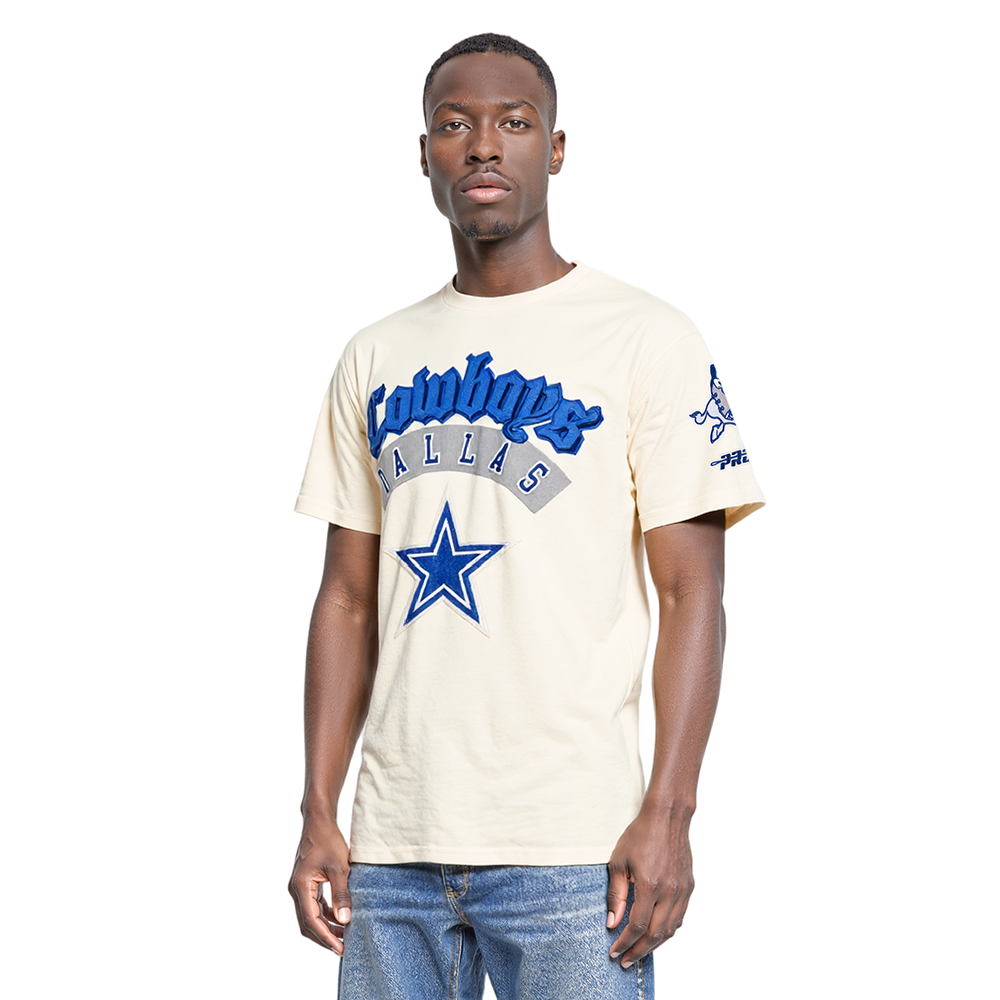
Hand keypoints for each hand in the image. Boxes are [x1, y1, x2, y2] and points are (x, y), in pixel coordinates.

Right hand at [288, 818, 352, 953]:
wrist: (319, 821)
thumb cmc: (328, 840)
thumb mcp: (339, 867)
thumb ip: (341, 894)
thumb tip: (344, 920)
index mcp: (301, 886)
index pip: (311, 920)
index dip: (325, 937)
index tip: (340, 948)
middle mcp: (296, 889)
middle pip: (307, 922)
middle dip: (324, 936)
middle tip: (343, 947)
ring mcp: (300, 886)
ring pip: (310, 915)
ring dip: (325, 926)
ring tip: (344, 935)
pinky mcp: (307, 883)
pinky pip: (314, 905)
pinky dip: (325, 914)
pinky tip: (340, 917)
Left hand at [606, 805, 693, 966]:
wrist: (667, 817)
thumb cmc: (640, 834)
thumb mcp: (619, 861)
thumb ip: (616, 894)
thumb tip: (612, 922)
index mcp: (650, 885)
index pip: (637, 926)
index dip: (625, 942)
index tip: (615, 951)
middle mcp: (669, 891)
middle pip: (656, 935)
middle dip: (639, 951)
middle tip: (625, 960)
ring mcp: (681, 890)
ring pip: (670, 929)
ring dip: (654, 945)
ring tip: (639, 951)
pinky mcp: (688, 886)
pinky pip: (679, 917)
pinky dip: (667, 930)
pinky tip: (656, 933)